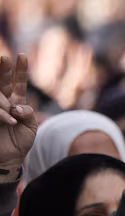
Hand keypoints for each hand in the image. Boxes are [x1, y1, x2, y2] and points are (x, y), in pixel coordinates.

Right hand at [0, 53, 36, 175]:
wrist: (8, 159)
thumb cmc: (20, 142)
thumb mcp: (30, 127)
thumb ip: (28, 114)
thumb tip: (16, 107)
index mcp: (16, 102)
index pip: (17, 82)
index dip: (20, 70)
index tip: (22, 56)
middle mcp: (3, 102)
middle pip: (1, 82)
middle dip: (3, 70)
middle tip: (4, 58)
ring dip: (3, 102)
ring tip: (13, 118)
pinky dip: (1, 114)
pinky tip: (10, 121)